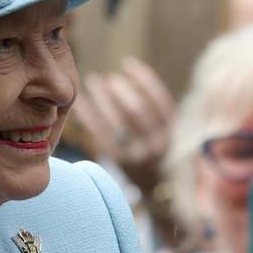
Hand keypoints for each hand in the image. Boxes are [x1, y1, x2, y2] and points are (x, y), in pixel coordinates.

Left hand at [71, 57, 174, 194]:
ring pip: (117, 122)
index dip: (145, 79)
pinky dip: (89, 115)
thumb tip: (128, 71)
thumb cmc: (153, 151)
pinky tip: (81, 101)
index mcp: (171, 134)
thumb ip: (151, 109)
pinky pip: (100, 134)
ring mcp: (136, 155)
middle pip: (138, 110)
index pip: (161, 101)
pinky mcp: (117, 162)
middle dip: (121, 89)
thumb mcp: (161, 131)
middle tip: (108, 78)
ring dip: (103, 98)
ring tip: (93, 82)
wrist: (153, 188)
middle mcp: (156, 145)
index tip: (128, 63)